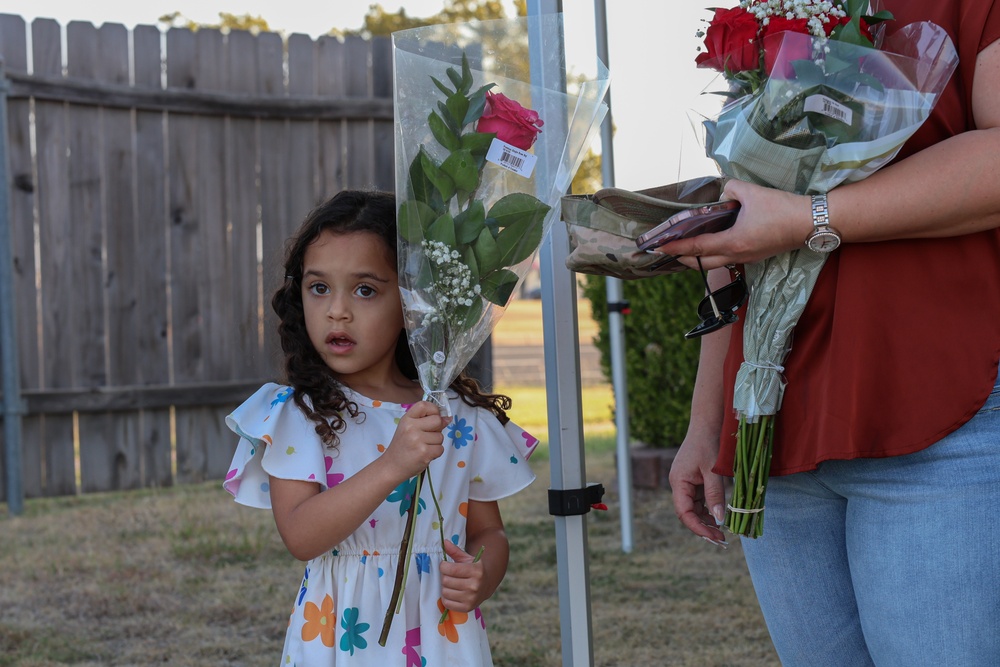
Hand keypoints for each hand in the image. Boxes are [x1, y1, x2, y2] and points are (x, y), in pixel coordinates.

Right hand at [382, 401, 447, 479]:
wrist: (392, 466)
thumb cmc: (402, 446)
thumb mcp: (408, 428)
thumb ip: (426, 421)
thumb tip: (448, 418)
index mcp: (407, 419)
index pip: (425, 405)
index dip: (434, 410)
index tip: (434, 417)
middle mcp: (412, 428)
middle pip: (438, 420)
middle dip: (438, 428)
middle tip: (428, 436)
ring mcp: (418, 441)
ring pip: (440, 437)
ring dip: (435, 443)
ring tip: (423, 447)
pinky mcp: (424, 453)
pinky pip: (440, 449)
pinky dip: (435, 453)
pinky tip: (425, 454)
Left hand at [439, 540, 487, 612]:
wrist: (486, 585)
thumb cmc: (474, 569)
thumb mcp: (467, 558)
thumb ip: (455, 550)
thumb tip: (444, 541)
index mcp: (476, 571)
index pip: (449, 569)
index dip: (443, 566)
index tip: (445, 565)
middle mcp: (475, 585)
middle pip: (446, 580)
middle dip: (445, 576)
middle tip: (450, 575)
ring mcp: (471, 598)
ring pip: (445, 592)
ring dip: (445, 587)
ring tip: (452, 583)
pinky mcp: (467, 608)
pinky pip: (447, 603)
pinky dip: (447, 597)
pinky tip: (453, 592)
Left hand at [656, 180, 811, 269]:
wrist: (813, 223)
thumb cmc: (783, 208)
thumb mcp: (752, 192)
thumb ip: (730, 190)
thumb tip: (722, 192)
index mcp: (733, 242)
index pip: (696, 248)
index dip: (675, 247)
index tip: (659, 247)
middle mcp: (737, 256)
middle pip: (702, 263)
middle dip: (683, 258)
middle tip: (670, 249)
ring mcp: (748, 259)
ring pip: (716, 263)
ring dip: (700, 258)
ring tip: (688, 247)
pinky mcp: (757, 256)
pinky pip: (729, 259)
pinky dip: (715, 254)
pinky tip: (714, 243)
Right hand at [668, 432, 728, 545]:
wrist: (706, 426)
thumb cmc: (708, 445)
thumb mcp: (713, 471)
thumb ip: (715, 495)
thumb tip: (719, 520)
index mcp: (678, 483)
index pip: (684, 513)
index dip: (697, 527)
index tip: (713, 537)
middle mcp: (679, 485)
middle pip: (687, 513)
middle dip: (703, 527)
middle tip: (721, 539)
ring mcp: (686, 483)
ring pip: (693, 508)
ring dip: (706, 520)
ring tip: (722, 531)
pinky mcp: (693, 481)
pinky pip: (698, 500)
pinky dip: (708, 509)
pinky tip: (718, 516)